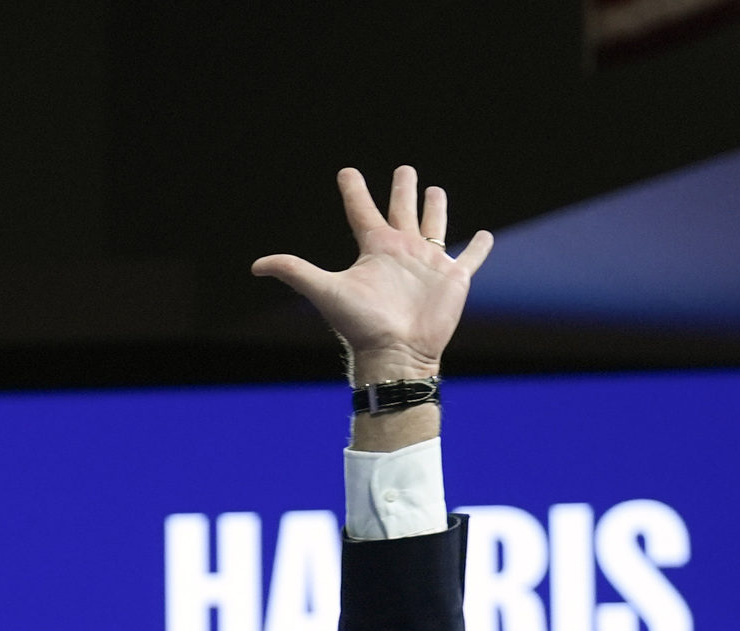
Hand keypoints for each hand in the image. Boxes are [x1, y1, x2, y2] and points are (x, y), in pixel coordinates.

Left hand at [251, 165, 490, 386]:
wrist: (396, 351)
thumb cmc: (362, 324)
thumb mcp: (326, 291)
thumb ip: (295, 272)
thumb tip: (256, 266)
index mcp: (375, 249)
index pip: (361, 211)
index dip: (353, 190)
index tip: (346, 172)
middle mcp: (401, 251)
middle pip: (402, 209)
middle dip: (402, 188)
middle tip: (403, 169)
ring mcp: (429, 263)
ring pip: (434, 224)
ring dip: (436, 207)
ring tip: (435, 190)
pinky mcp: (454, 278)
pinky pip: (470, 257)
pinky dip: (478, 247)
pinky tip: (483, 235)